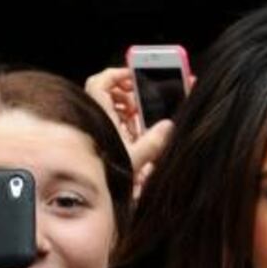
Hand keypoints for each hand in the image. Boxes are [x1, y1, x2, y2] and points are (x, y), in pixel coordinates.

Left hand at [84, 67, 173, 196]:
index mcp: (103, 117)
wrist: (99, 194)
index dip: (117, 74)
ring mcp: (101, 129)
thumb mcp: (136, 159)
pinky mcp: (104, 140)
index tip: (134, 74)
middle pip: (107, 93)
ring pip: (111, 108)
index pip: (101, 82)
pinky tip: (138, 130)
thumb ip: (154, 141)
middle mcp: (99, 120)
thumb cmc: (108, 176)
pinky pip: (114, 123)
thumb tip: (168, 126)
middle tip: (143, 96)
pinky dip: (126, 122)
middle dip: (127, 91)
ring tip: (143, 113)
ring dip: (128, 107)